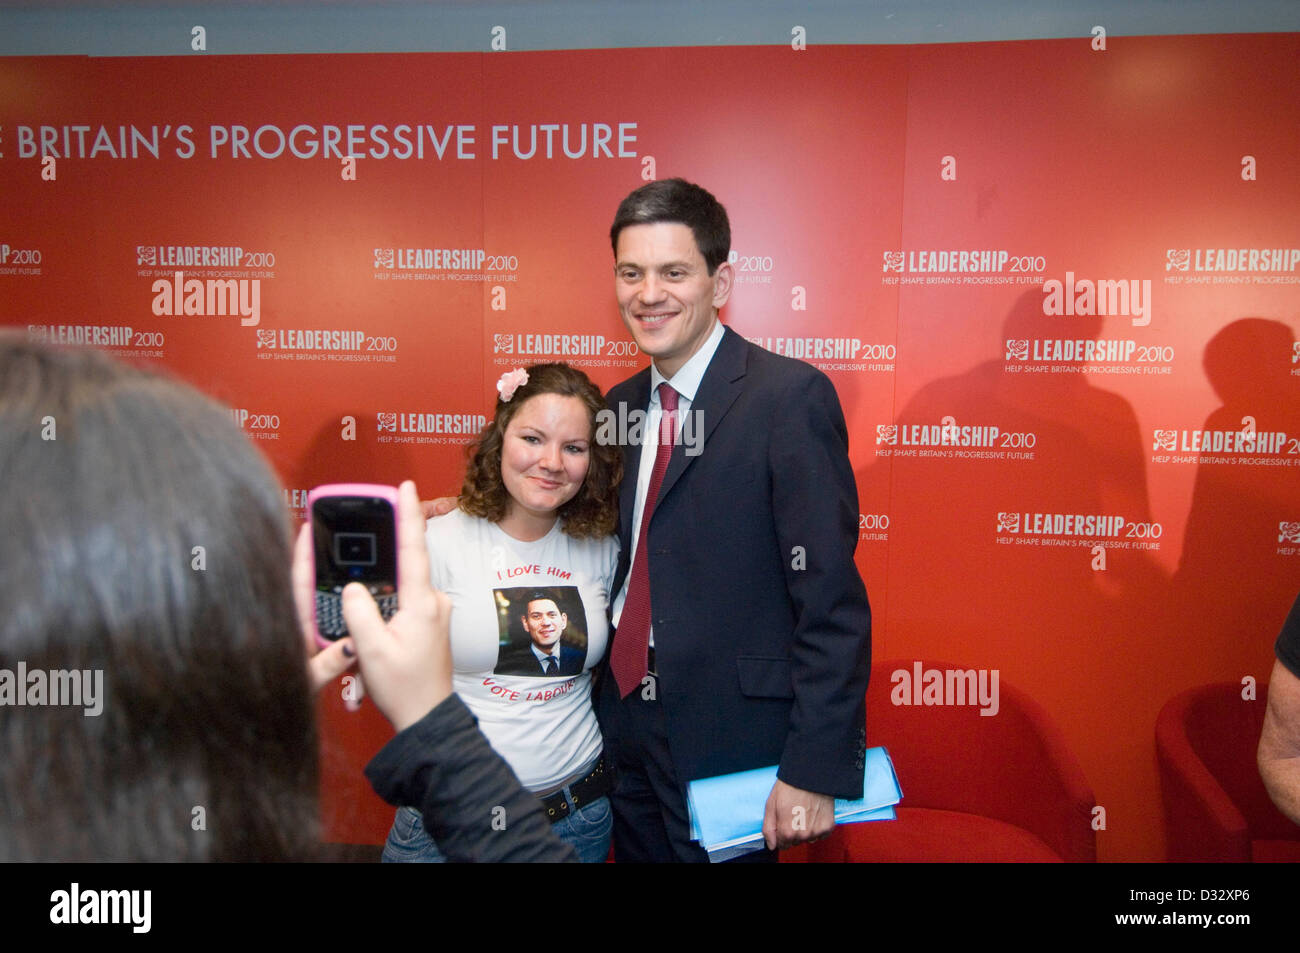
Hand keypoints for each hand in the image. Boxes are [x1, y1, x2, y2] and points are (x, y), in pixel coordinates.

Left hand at [292, 519, 357, 692]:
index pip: (299, 581)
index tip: (310, 526)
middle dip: (322, 557)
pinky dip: (335, 599)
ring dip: (331, 578)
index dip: (304, 553)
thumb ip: (327, 664)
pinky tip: (352, 594)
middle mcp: (296, 624)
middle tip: (337, 531)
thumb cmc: (275, 697)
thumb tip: (349, 646)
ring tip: (347, 554)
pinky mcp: (310, 642)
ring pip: (319, 597)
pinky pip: (325, 613)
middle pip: (311, 582)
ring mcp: (302, 631)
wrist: (262, 715)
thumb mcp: (306, 681)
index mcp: (292, 626)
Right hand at [344, 480, 453, 730]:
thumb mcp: (371, 651)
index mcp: (422, 603)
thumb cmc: (404, 689)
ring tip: (367, 617)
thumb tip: (352, 587)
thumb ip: (359, 612)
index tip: (405, 487)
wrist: (427, 718)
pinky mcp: (429, 623)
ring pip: (402, 587)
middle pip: (405, 565)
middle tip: (370, 543)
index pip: (413, 548)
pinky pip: (404, 603)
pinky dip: (387, 606)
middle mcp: (433, 602)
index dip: (408, 514)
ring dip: (382, 591)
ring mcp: (434, 612)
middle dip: (384, 555)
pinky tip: (374, 626)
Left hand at [762, 779, 835, 849]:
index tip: (783, 822)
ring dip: (805, 830)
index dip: (781, 834)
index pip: (782, 845)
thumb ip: (768, 828)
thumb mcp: (771, 805)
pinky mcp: (828, 827)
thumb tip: (771, 845)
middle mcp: (803, 835)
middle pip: (795, 842)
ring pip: (808, 839)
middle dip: (793, 832)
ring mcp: (817, 832)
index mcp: (787, 831)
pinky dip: (817, 827)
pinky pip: (821, 835)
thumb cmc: (790, 787)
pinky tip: (814, 814)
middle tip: (793, 813)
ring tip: (804, 812)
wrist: (810, 775)